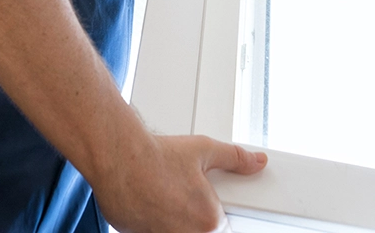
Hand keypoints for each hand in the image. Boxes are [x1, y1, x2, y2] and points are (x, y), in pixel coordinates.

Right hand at [96, 133, 266, 232]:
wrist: (118, 158)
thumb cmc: (157, 157)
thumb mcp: (205, 150)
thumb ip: (236, 159)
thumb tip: (256, 161)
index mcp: (209, 220)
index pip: (222, 226)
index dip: (214, 210)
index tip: (203, 200)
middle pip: (201, 230)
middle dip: (193, 214)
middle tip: (182, 193)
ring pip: (178, 231)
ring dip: (174, 219)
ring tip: (165, 195)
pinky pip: (156, 232)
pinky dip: (155, 221)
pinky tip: (151, 202)